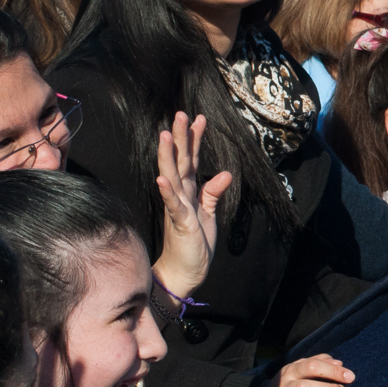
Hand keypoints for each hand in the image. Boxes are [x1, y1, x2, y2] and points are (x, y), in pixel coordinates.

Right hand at [152, 112, 231, 302]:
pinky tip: (162, 179)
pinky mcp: (179, 222)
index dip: (195, 140)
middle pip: (180, 161)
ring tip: (166, 136)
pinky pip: (172, 205)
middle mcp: (181, 195)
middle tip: (180, 114)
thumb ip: (213, 193)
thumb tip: (225, 173)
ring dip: (169, 157)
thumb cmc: (194, 244)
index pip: (191, 160)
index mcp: (189, 192)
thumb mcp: (209, 214)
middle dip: (181, 138)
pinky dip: (167, 191)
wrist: (184, 272)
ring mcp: (178, 207)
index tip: (198, 118)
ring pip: (172, 177)